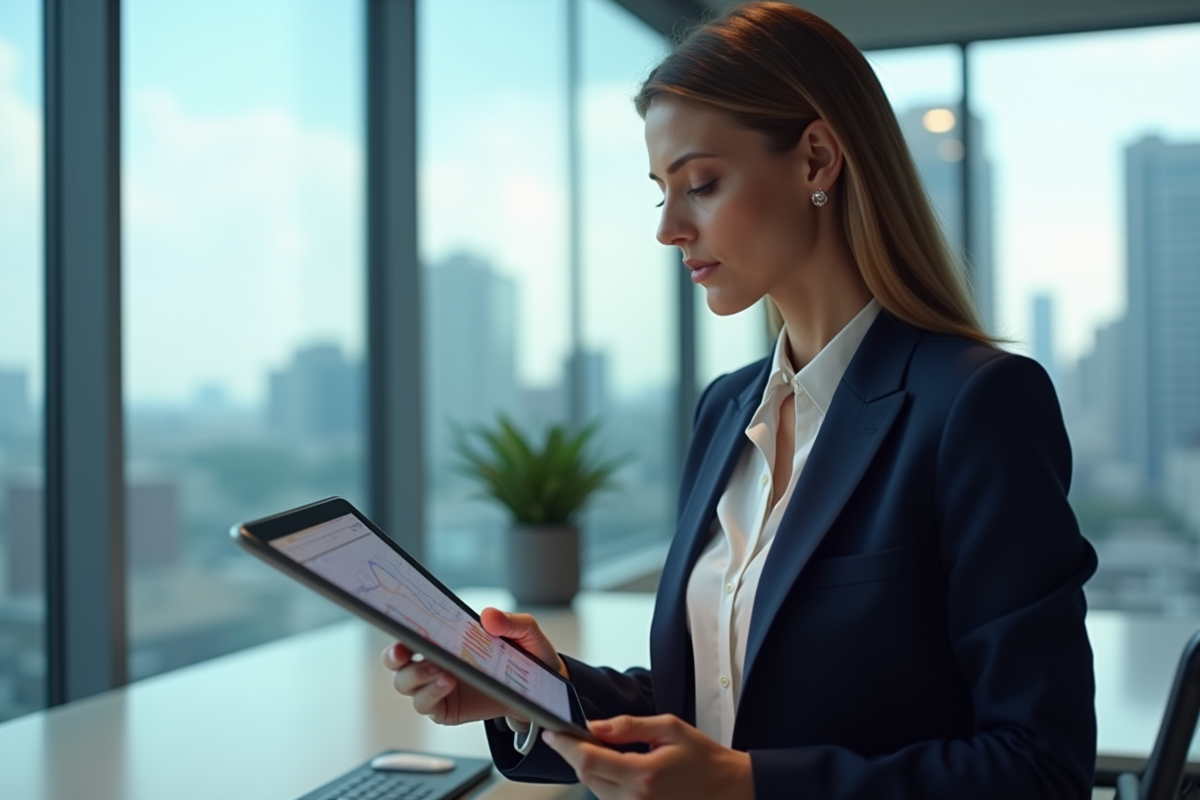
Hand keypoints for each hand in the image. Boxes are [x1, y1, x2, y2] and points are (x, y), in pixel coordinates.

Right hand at [380, 607, 567, 725]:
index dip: (397, 626)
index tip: (398, 623)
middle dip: (394, 655)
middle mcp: (434, 661)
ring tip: (442, 670)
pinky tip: (447, 683)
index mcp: (444, 637)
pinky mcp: (445, 708)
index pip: (410, 630)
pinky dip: (431, 694)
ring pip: (406, 684)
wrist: (540, 690)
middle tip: (404, 651)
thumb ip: (511, 622)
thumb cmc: (526, 655)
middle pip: (397, 661)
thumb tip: (488, 616)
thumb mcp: (526, 633)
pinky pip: (426, 704)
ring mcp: (437, 686)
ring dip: (417, 675)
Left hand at [542, 714, 753, 799]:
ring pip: (594, 789)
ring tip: (609, 749)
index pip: (588, 760)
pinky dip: (604, 781)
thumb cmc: (704, 759)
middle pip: (586, 776)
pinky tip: (618, 767)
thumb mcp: (669, 728)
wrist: (729, 790)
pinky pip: (608, 799)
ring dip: (591, 767)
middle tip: (579, 733)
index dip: (565, 745)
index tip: (552, 733)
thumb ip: (629, 726)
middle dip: (576, 753)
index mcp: (644, 775)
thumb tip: (594, 726)